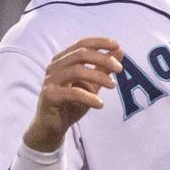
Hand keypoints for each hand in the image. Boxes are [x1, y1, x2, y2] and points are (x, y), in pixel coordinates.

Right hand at [23, 37, 123, 152]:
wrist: (52, 127)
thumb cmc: (71, 103)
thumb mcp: (91, 84)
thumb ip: (103, 68)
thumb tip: (119, 51)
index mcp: (63, 59)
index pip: (82, 44)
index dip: (100, 42)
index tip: (117, 46)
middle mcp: (55, 66)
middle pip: (81, 54)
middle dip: (103, 59)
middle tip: (120, 69)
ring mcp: (51, 80)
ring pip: (77, 71)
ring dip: (98, 77)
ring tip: (112, 85)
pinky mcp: (49, 95)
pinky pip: (72, 93)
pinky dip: (89, 97)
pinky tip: (100, 104)